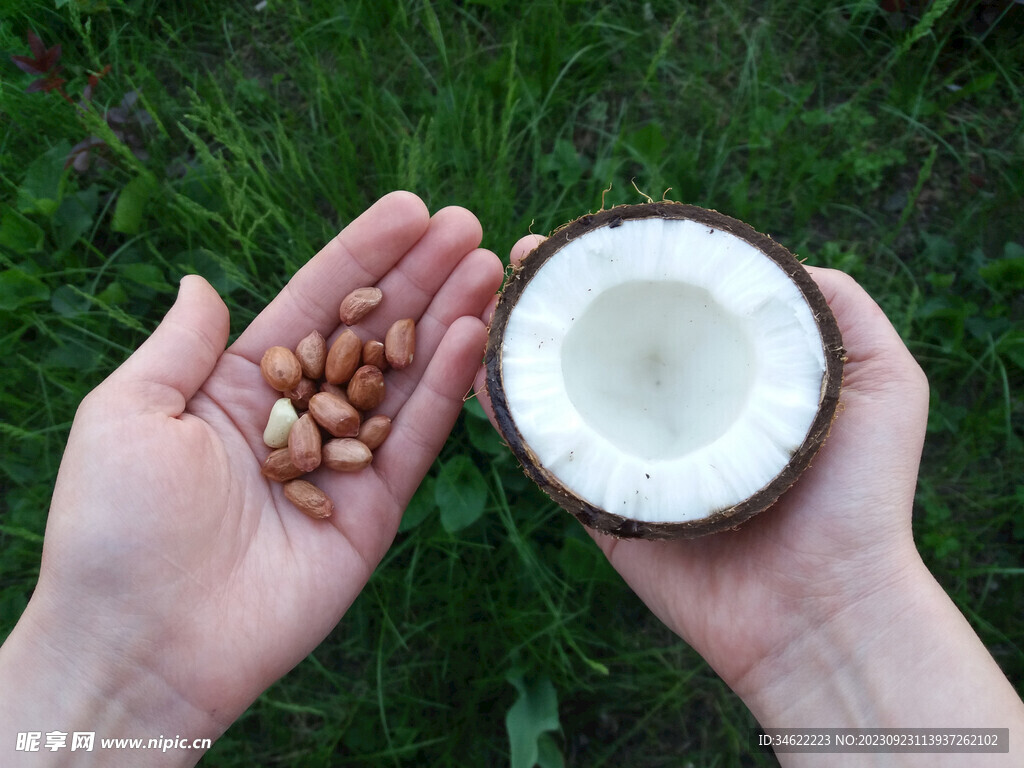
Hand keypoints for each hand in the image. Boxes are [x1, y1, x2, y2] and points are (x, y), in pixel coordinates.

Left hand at [0, 192, 503, 759]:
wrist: (145, 643)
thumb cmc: (117, 527)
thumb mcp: (126, 414)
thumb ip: (180, 344)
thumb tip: (206, 284)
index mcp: (239, 385)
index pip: (313, 303)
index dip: (361, 255)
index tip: (410, 210)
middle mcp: (299, 414)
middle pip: (371, 331)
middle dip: (419, 277)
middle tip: (468, 226)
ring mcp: (342, 460)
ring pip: (406, 377)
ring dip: (448, 319)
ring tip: (490, 265)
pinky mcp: (374, 509)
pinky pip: (416, 439)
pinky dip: (449, 388)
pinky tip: (474, 335)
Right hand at [476, 235, 1023, 763]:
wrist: (827, 608)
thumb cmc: (860, 496)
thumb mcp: (886, 380)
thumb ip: (837, 309)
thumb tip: (758, 260)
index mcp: (726, 376)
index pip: (665, 304)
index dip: (623, 264)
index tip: (583, 234)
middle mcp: (673, 410)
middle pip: (604, 339)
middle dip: (557, 295)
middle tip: (521, 257)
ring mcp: (633, 457)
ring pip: (564, 391)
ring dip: (522, 346)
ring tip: (490, 303)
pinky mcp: (602, 506)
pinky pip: (547, 457)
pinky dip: (510, 418)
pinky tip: (483, 374)